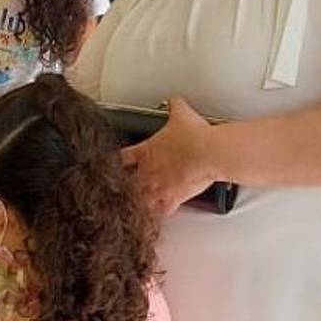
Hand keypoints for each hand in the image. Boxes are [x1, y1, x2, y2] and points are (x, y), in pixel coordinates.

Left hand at [122, 96, 216, 216]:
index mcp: (145, 151)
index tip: (110, 165)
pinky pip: (160, 212)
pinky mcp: (174, 198)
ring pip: (138, 199)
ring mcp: (159, 186)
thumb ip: (174, 106)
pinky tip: (150, 221)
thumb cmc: (195, 136)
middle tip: (116, 190)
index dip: (113, 162)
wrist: (210, 152)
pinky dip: (155, 217)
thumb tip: (174, 100)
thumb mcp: (181, 113)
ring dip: (134, 202)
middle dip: (121, 186)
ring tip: (129, 208)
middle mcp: (148, 171)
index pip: (120, 158)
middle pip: (125, 182)